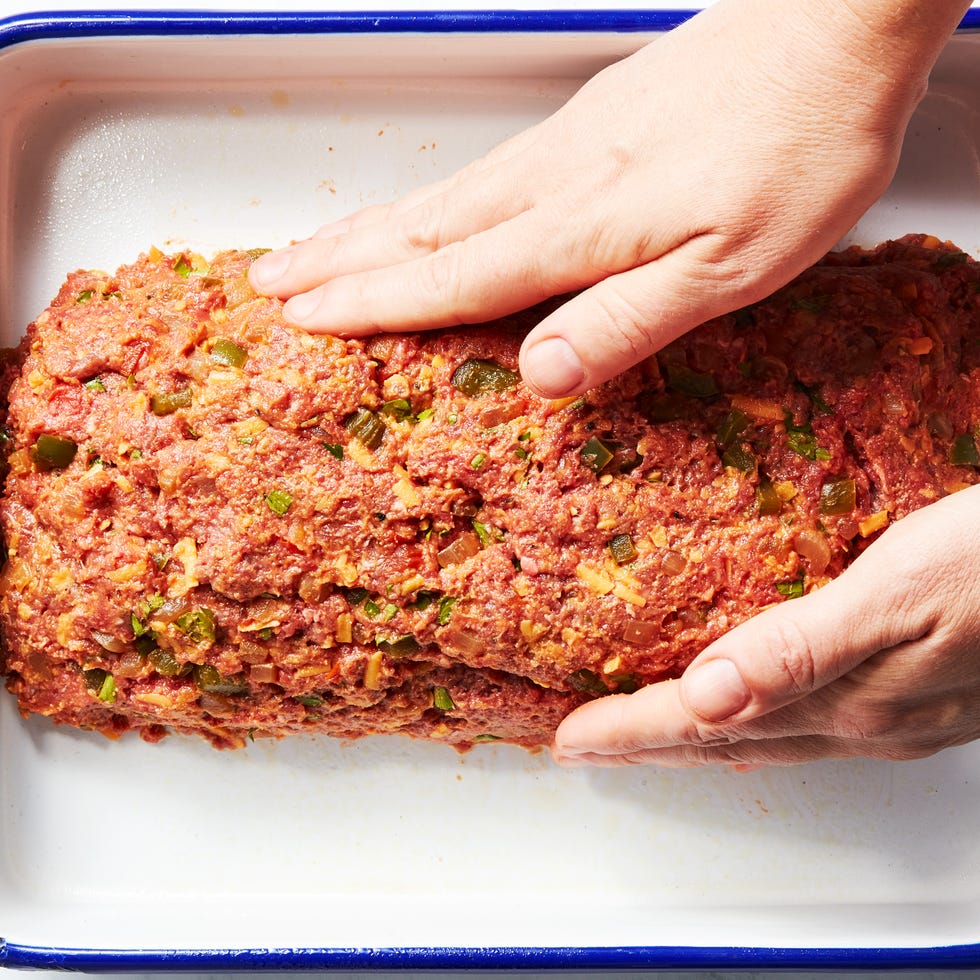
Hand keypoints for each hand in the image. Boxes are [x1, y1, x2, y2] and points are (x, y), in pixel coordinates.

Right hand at [249, 0, 967, 397]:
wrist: (835, 26)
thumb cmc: (794, 148)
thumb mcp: (732, 268)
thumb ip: (629, 320)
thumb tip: (540, 374)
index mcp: (580, 225)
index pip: (452, 279)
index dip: (375, 308)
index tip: (307, 324)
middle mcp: (553, 180)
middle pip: (421, 230)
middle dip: (337, 262)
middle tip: (268, 283)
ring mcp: (564, 144)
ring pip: (439, 196)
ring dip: (365, 228)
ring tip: (311, 248)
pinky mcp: (587, 121)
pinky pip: (477, 173)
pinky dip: (424, 201)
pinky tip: (419, 211)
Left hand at [551, 486, 979, 767]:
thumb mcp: (895, 593)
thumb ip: (795, 650)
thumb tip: (704, 698)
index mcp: (842, 700)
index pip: (701, 725)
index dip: (629, 734)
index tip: (566, 741)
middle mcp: (861, 720)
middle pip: (724, 743)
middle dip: (646, 746)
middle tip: (583, 745)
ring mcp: (893, 714)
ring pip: (764, 737)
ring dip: (695, 736)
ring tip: (644, 729)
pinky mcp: (918, 693)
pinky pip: (809, 718)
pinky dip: (754, 715)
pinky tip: (751, 698)